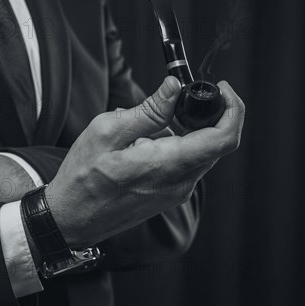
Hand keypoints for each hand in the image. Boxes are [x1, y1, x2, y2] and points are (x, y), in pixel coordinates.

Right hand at [47, 76, 244, 246]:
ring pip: (200, 153)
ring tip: (146, 126)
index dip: (233, 109)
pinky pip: (185, 165)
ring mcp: (176, 192)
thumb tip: (173, 88)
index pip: (224, 138)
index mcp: (168, 164)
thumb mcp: (107, 132)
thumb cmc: (83, 177)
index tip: (221, 89)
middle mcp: (180, 183)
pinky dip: (175, 146)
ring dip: (185, 131)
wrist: (71, 217)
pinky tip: (143, 143)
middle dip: (204, 115)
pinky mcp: (168, 196)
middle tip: (176, 99)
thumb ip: (147, 110)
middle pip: (215, 143)